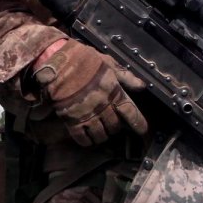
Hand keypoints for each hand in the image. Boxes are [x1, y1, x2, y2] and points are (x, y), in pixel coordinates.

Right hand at [29, 40, 147, 146]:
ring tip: (101, 134)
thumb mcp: (109, 63)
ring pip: (100, 134)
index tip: (143, 130)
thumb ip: (126, 77)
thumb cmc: (84, 60)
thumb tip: (142, 86)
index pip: (130, 113)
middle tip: (114, 126)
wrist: (58, 64)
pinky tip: (88, 140)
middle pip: (115, 126)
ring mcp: (87, 114)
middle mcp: (103, 106)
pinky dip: (86, 141)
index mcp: (114, 92)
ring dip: (103, 136)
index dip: (138, 123)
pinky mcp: (71, 120)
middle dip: (116, 128)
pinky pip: (82, 137)